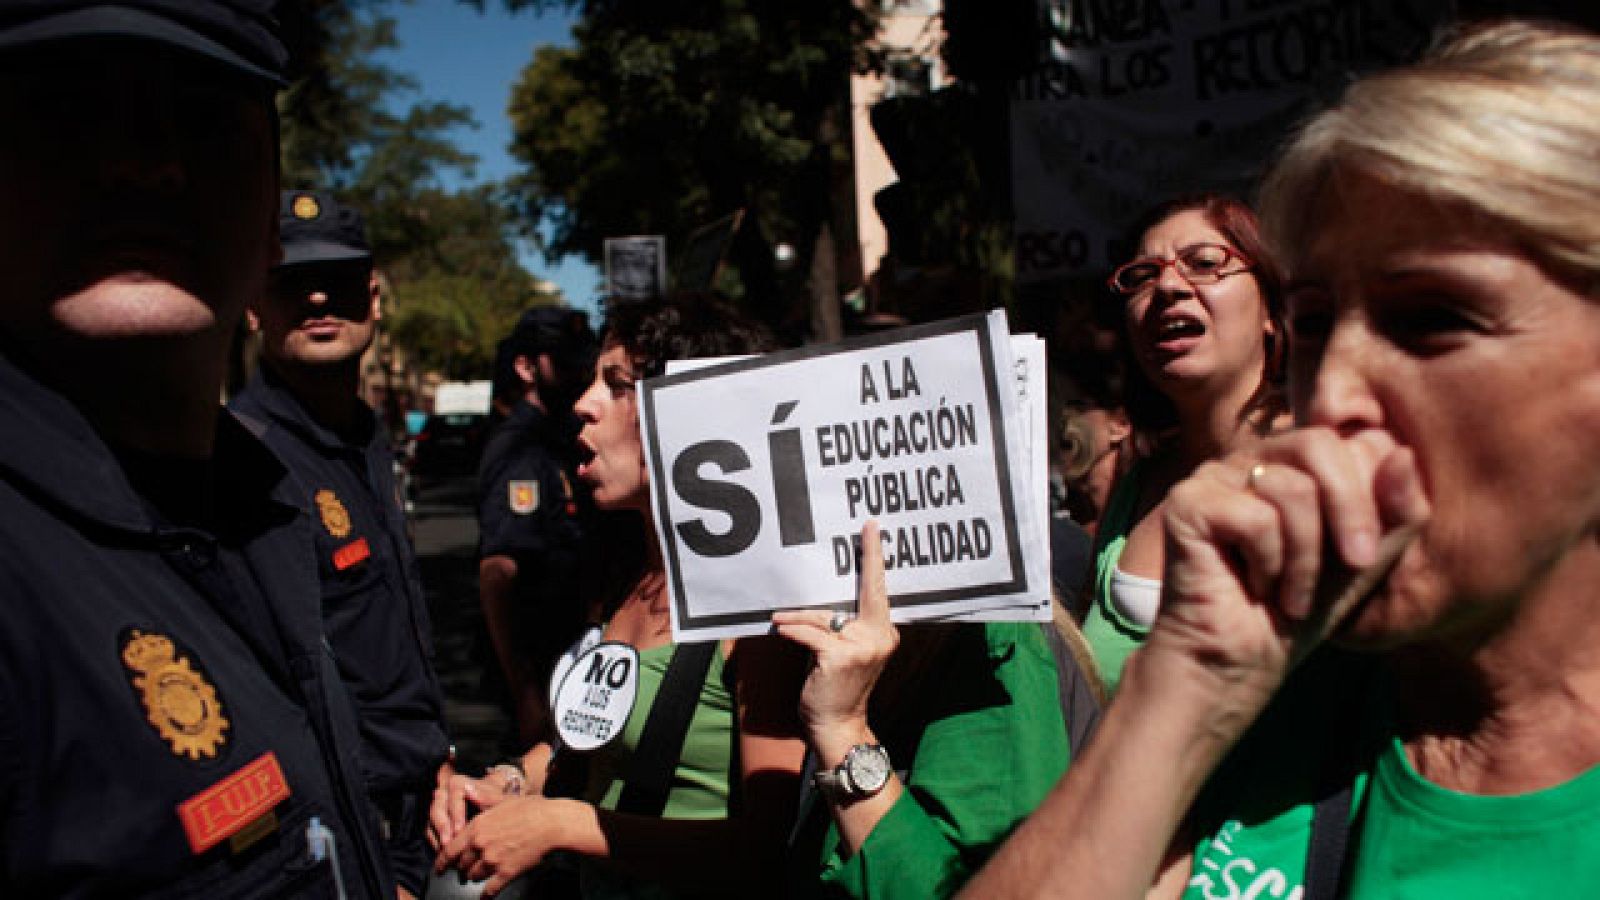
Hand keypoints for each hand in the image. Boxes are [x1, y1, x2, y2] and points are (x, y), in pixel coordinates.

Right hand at [427, 760, 510, 851]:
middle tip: (449, 844)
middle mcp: (444, 792)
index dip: (456, 813)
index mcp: (458, 783)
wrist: (492, 805)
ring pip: (431, 820)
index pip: (453, 795)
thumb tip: (471, 794)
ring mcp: (437, 806)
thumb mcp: (496, 799)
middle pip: (437, 808)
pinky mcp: (433, 820)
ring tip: (446, 851)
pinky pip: (430, 831)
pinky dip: (435, 842)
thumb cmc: (495, 802)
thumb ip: (486, 796)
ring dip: (438, 837)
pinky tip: (444, 853)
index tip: (459, 830)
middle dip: (442, 827)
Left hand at [437, 795, 575, 896]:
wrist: (551, 823)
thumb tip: (467, 790)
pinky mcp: (506, 872)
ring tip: (477, 875)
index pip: (450, 849)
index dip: (442, 861)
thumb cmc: (531, 809)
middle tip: (463, 869)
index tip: (440, 867)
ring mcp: (493, 860)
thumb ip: (481, 799)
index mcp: (477, 827)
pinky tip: (484, 897)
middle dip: (462, 867)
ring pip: (474, 875)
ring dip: (474, 876)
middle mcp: (481, 845)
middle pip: (461, 864)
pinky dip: (486, 895)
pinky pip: (490, 889)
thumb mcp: (502, 800)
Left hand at [771, 520, 898, 750]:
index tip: (873, 528)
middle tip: (865, 529)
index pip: (879, 591)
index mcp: (883, 633)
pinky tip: (781, 630)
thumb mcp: (845, 652)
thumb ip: (842, 627)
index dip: (876, 558)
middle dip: (867, 559)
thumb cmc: (835, 687)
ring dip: (797, 618)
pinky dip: (792, 632)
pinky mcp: (840, 657)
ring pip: (824, 617)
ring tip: (780, 620)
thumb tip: (818, 603)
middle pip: (864, 592)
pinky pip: (810, 634)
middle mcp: (879, 637)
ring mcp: (862, 647)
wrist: (837, 726)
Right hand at [1146, 427, 1428, 715]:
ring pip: (1291, 488)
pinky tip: (1255, 587)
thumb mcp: (1368, 561)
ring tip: (1292, 593)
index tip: (1369, 553)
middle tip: (1357, 563)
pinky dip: (1269, 564)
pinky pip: (1255, 518)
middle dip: (1352, 511)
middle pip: (1320, 445)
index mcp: (1294, 461)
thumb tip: (1404, 453)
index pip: (1352, 439)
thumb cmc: (1299, 612)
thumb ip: (1397, 511)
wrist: (1238, 664)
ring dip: (1306, 556)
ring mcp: (1214, 476)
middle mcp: (1252, 458)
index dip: (1374, 494)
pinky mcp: (1187, 503)